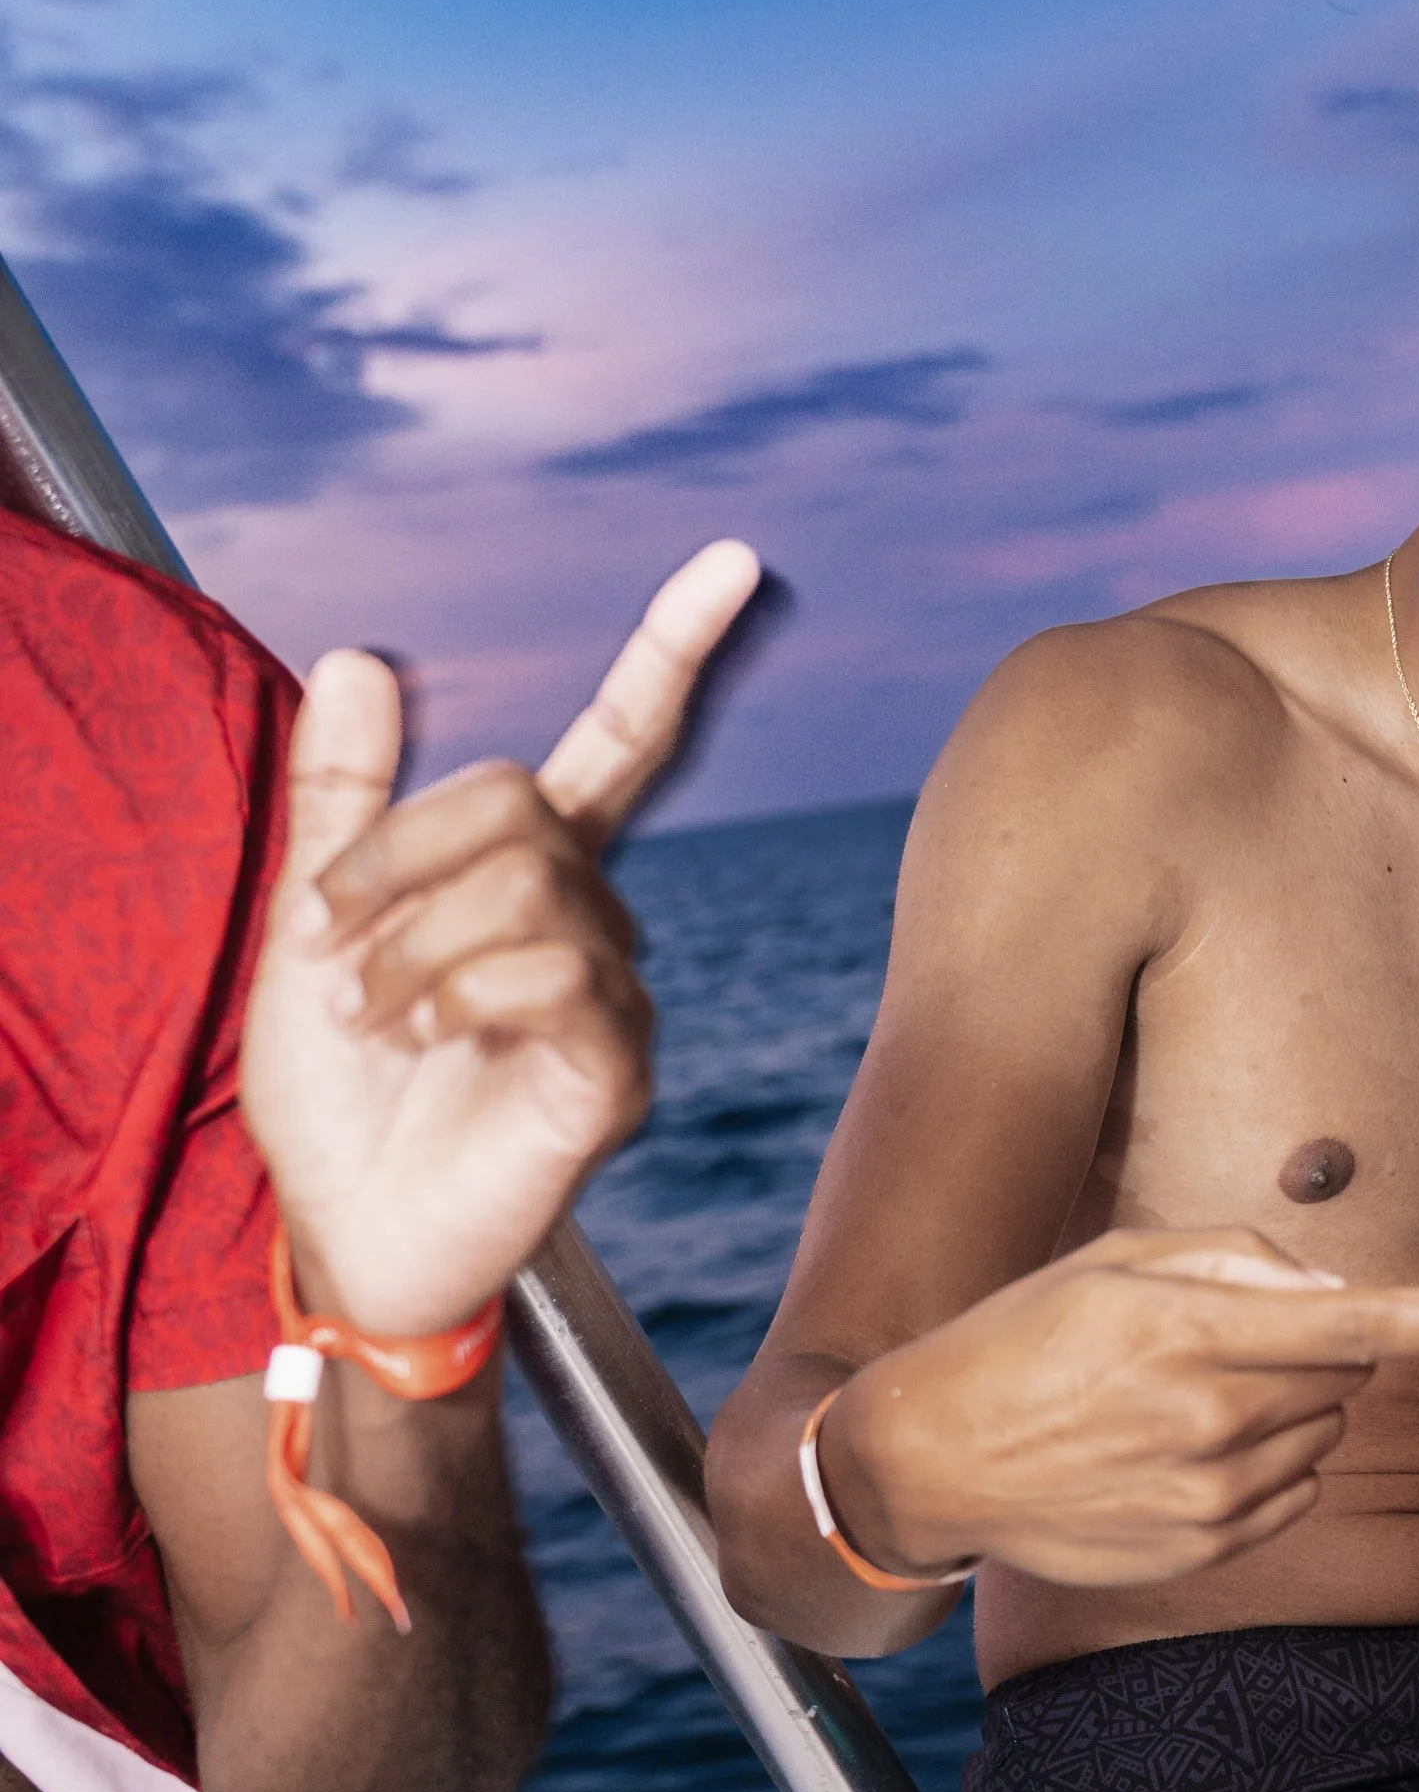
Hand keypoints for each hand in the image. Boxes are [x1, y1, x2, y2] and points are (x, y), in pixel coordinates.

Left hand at [241, 541, 759, 1332]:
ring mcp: (614, 998)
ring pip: (532, 889)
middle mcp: (592, 925)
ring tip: (376, 1014)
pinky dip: (464, 994)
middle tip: (330, 942)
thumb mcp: (311, 925)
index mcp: (531, 874)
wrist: (347, 1229)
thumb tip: (367, 656)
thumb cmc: (341, 1094)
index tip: (735, 562)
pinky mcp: (616, 1073)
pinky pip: (557, 975)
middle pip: (522, 804)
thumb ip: (341, 801)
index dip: (675, 651)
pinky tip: (431, 1042)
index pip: (624, 743)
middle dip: (400, 858)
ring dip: (417, 941)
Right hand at [824, 1224, 1418, 1586]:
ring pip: (1322, 1435)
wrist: (930, 1459)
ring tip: (1177, 1402)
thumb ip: (1238, 1260)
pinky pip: (1290, 1493)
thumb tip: (1335, 1293)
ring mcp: (1210, 1494)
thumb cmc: (1023, 1337)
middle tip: (1214, 1341)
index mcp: (1189, 1328)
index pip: (1355, 1322)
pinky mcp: (1204, 1547)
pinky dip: (1260, 1466)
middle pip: (1347, 1373)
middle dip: (1315, 1348)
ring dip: (1284, 1409)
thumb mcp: (1114, 1262)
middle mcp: (1210, 1417)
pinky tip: (1173, 1454)